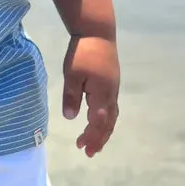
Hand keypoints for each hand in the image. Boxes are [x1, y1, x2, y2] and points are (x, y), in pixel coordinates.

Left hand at [62, 34, 119, 157]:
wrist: (97, 32)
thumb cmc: (83, 52)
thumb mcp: (72, 74)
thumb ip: (71, 96)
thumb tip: (71, 118)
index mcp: (102, 94)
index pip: (98, 122)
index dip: (91, 136)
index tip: (81, 146)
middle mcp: (111, 94)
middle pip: (108, 123)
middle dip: (99, 139)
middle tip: (89, 153)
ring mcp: (113, 89)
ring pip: (112, 116)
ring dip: (104, 131)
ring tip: (95, 143)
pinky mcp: (112, 83)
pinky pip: (112, 108)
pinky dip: (106, 119)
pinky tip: (98, 121)